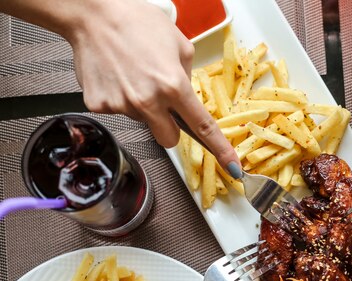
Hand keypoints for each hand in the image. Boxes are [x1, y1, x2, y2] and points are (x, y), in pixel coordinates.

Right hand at [0, 0, 240, 175]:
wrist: (92, 13)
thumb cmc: (136, 21)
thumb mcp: (179, 44)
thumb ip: (187, 75)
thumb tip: (186, 95)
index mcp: (173, 86)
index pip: (203, 127)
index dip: (220, 149)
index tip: (231, 167)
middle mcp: (148, 101)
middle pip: (169, 139)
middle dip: (170, 126)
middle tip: (162, 102)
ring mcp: (122, 105)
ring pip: (142, 122)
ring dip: (142, 107)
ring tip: (133, 75)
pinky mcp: (99, 106)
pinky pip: (117, 112)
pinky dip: (118, 98)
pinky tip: (116, 77)